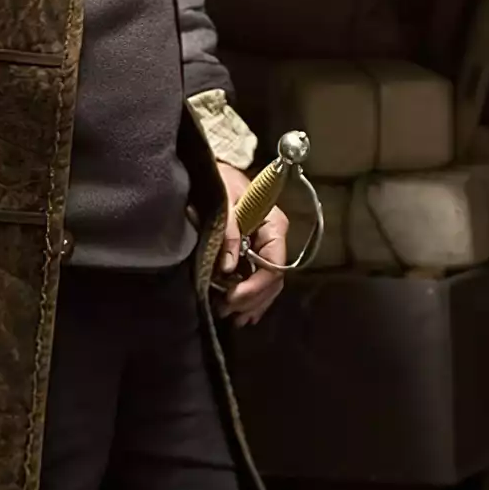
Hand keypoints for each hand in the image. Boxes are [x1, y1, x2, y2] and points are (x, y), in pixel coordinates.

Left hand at [216, 160, 286, 326]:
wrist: (212, 173)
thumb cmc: (220, 181)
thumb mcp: (223, 199)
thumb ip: (229, 230)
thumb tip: (228, 268)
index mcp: (274, 225)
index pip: (275, 264)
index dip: (256, 286)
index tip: (232, 298)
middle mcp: (274, 239)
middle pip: (273, 279)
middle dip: (252, 299)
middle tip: (226, 310)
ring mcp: (264, 248)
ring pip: (268, 285)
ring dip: (252, 303)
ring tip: (231, 316)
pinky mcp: (252, 253)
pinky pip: (258, 280)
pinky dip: (251, 299)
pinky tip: (241, 313)